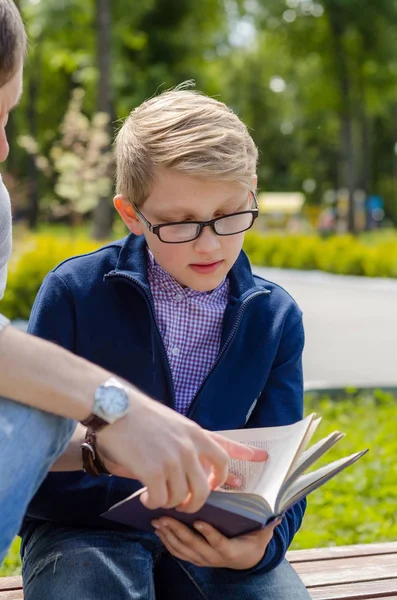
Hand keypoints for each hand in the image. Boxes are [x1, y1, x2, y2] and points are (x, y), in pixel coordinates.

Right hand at [96, 389, 267, 512]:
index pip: (225, 452)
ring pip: (181, 496)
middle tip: (185, 504)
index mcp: (194, 434)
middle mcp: (188, 447)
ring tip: (157, 496)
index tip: (261, 460)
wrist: (113, 406)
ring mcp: (172, 459)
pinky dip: (153, 502)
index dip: (240, 462)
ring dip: (170, 501)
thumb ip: (188, 441)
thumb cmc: (138, 415)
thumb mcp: (172, 422)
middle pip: (206, 487)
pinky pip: (160, 499)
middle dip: (196, 502)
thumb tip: (198, 463)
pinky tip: (145, 497)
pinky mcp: (152, 470)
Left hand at [151, 517, 281, 569]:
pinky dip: (167, 542)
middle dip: (178, 530)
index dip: (209, 534)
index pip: (218, 542)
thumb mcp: (263, 532)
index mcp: (231, 550)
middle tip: (165, 517)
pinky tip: (160, 530)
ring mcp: (203, 559)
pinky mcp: (196, 559)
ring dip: (169, 535)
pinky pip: (179, 553)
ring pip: (183, 549)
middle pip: (194, 545)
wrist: (247, 559)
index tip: (199, 522)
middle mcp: (215, 557)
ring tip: (158, 521)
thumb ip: (268, 522)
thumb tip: (277, 511)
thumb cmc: (253, 538)